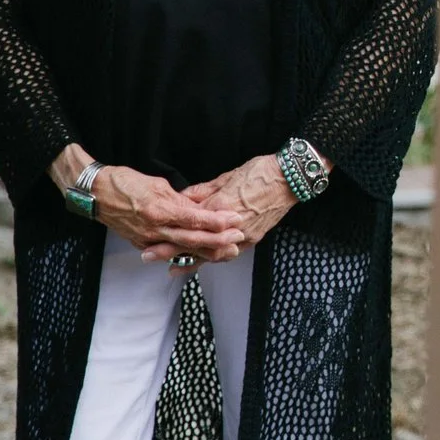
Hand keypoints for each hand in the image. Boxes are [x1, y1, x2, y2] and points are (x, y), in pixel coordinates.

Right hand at [91, 165, 246, 262]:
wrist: (95, 194)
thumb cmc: (125, 183)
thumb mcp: (158, 184)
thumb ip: (179, 200)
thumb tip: (198, 208)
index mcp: (160, 209)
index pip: (195, 219)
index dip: (217, 221)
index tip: (235, 219)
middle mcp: (154, 228)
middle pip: (192, 239)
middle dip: (218, 240)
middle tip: (239, 237)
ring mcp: (147, 239)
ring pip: (181, 249)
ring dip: (205, 251)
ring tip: (226, 251)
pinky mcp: (141, 243)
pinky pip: (166, 251)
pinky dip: (184, 254)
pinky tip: (199, 255)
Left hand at [159, 157, 296, 269]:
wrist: (291, 178)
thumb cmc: (260, 172)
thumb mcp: (227, 176)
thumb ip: (203, 191)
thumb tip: (182, 198)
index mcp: (221, 204)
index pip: (190, 220)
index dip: (169, 227)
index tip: (150, 232)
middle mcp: (230, 224)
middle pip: (195, 241)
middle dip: (171, 249)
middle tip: (148, 255)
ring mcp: (242, 234)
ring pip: (211, 253)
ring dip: (189, 260)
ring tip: (170, 267)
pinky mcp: (253, 239)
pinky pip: (228, 254)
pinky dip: (211, 260)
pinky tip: (199, 264)